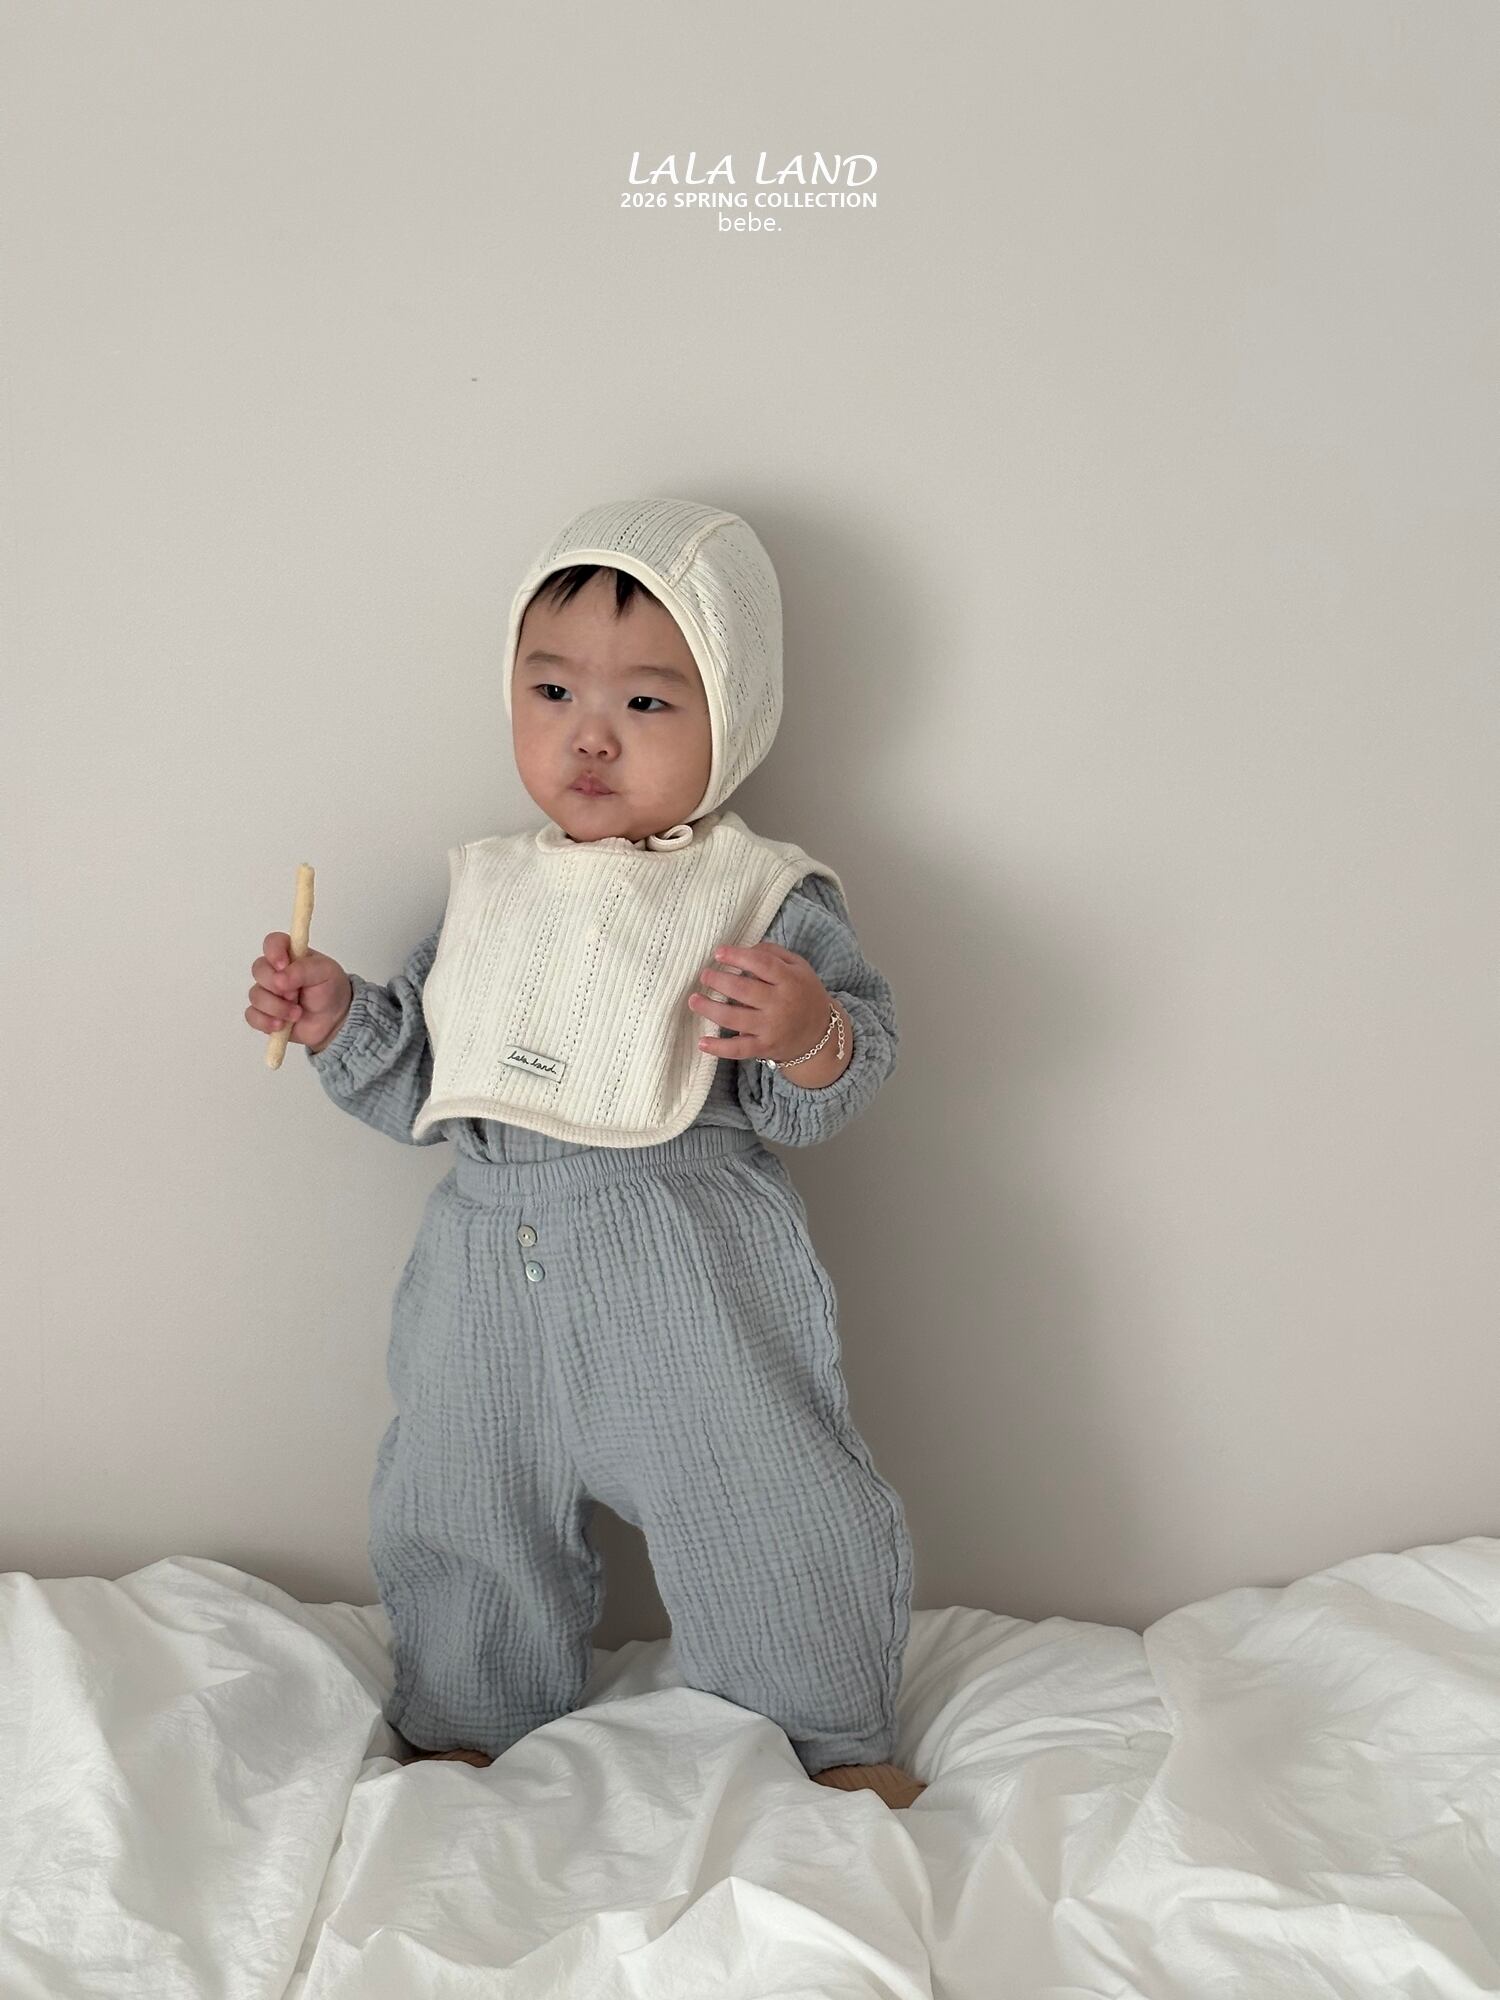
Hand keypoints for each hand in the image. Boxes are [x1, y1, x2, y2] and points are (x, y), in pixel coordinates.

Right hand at [247, 932, 353, 1052]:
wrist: (335, 1021)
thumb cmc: (331, 990)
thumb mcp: (326, 973)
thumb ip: (303, 970)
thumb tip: (280, 978)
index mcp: (290, 954)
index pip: (272, 942)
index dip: (274, 952)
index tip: (283, 965)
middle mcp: (275, 971)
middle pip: (258, 969)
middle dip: (277, 986)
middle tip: (296, 995)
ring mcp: (268, 993)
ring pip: (255, 995)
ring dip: (276, 1007)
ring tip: (297, 1014)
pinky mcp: (264, 1014)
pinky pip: (252, 1015)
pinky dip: (266, 1021)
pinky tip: (281, 1025)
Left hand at [687, 942, 835, 1063]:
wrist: (820, 1034)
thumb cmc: (803, 993)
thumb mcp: (798, 967)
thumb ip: (773, 953)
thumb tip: (744, 949)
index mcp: (790, 980)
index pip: (761, 964)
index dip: (737, 956)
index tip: (718, 953)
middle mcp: (780, 1004)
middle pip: (743, 990)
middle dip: (718, 981)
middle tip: (704, 975)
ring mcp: (771, 1028)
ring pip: (734, 1018)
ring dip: (709, 1008)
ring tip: (694, 1000)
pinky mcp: (764, 1048)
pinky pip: (738, 1049)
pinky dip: (718, 1048)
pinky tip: (702, 1042)